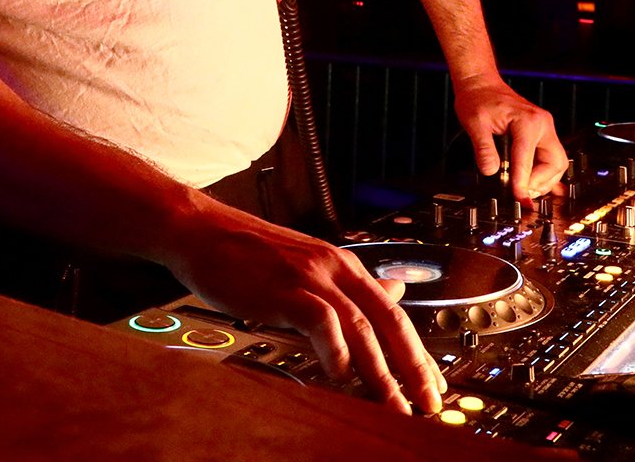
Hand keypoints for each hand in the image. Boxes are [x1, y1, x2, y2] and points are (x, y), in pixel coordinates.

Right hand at [159, 197, 444, 413]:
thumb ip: (348, 284)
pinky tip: (340, 375)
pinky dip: (335, 350)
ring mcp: (310, 276)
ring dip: (381, 372)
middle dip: (413, 366)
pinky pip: (321, 321)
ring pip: (362, 326)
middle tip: (429, 402)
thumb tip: (393, 289)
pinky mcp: (284, 287)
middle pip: (390, 320)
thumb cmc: (245, 254)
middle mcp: (334, 268)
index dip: (418, 351)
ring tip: (393, 405)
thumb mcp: (306, 265)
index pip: (394, 311)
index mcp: (343, 265)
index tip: (433, 384)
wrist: (201, 231)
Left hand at [452, 73, 567, 203]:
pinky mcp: (541, 134)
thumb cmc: (479, 98)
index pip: (528, 159)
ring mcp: (544, 129)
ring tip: (524, 189)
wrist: (481, 84)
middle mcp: (543, 125)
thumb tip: (491, 171)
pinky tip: (532, 182)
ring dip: (543, 180)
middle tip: (522, 194)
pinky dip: (543, 173)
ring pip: (556, 163)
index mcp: (529, 121)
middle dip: (540, 182)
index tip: (518, 198)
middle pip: (555, 164)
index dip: (522, 182)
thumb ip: (483, 149)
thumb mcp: (475, 123)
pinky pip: (550, 158)